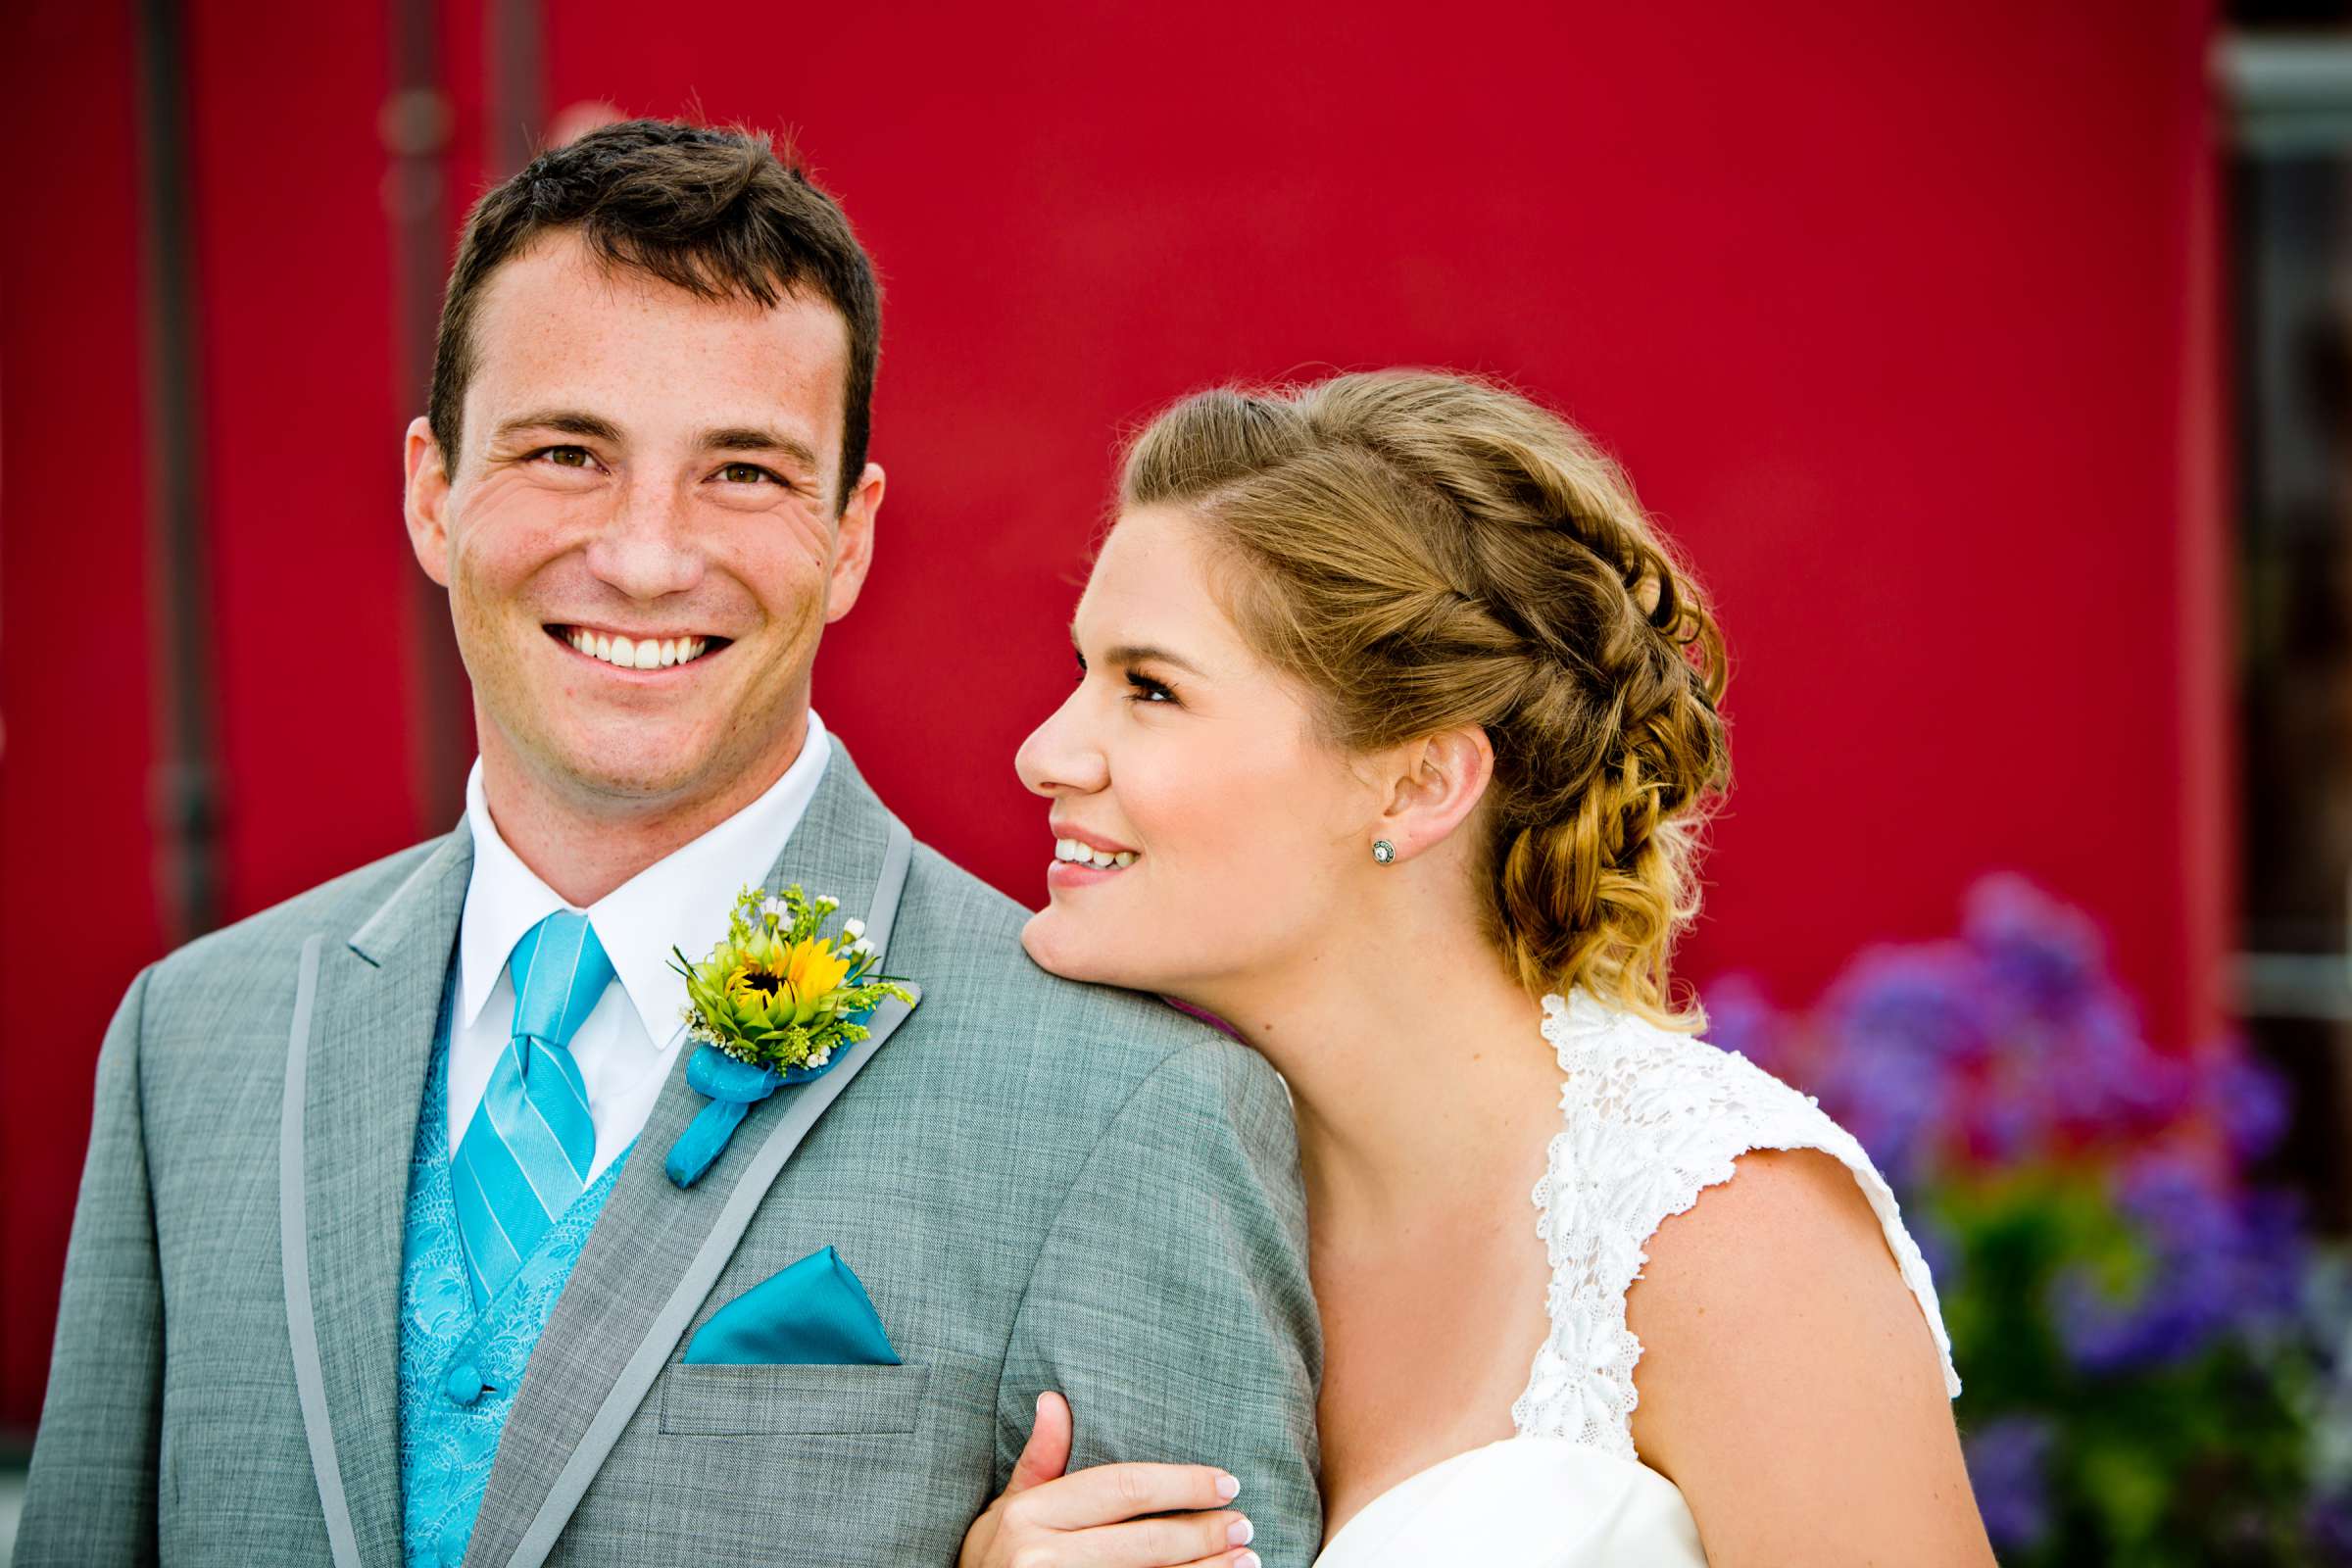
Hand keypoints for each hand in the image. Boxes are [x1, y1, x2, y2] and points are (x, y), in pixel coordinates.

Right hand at [958, 1392, 1259, 1567]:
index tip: (1225, 1482)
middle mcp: (1040, 1556)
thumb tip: (1053, 1400)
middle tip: (1244, 1525)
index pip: (1122, 1488)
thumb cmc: (991, 1564)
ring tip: (1246, 1561)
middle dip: (1204, 1533)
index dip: (1181, 1484)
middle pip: (1146, 1541)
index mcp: (1028, 1514)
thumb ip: (1038, 1462)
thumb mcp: (1005, 1510)